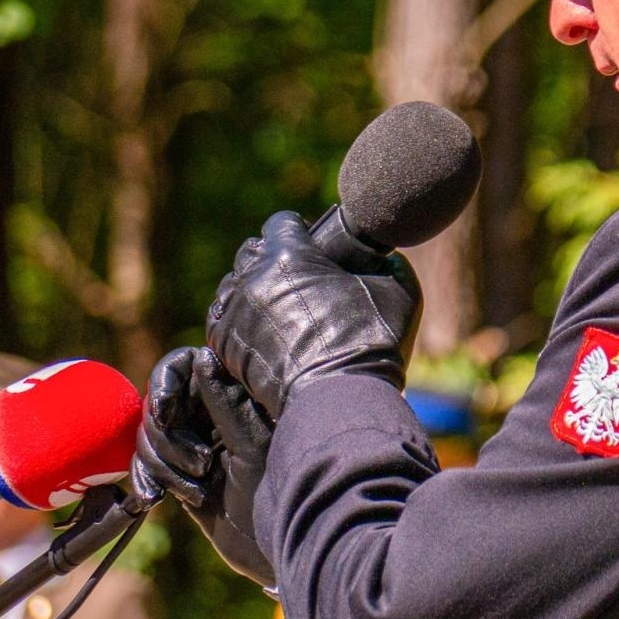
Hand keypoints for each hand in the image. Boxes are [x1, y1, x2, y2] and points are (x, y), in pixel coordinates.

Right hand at [132, 346, 275, 585]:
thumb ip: (225, 403)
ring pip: (149, 435)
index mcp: (234, 397)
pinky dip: (145, 478)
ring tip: (199, 489)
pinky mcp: (178, 473)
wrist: (275, 546)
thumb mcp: (251, 445)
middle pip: (159, 404)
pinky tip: (153, 498)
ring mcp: (193, 443)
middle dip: (167, 437)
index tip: (164, 411)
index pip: (183, 369)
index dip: (165, 384)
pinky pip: (146, 464)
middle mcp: (211, 414)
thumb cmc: (278, 491)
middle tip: (204, 465)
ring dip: (161, 463)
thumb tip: (203, 357)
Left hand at [206, 210, 422, 419]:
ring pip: (233, 285)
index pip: (281, 223)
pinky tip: (260, 328)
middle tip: (296, 278)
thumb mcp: (397, 289)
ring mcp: (236, 311)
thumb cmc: (372, 341)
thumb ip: (386, 263)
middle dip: (271, 259)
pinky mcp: (225, 344)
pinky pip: (222, 317)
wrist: (340, 395)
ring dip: (252, 289)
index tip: (311, 246)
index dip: (299, 231)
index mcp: (290, 254)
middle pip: (252, 252)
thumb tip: (383, 258)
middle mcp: (255, 277)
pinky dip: (237, 318)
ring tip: (277, 307)